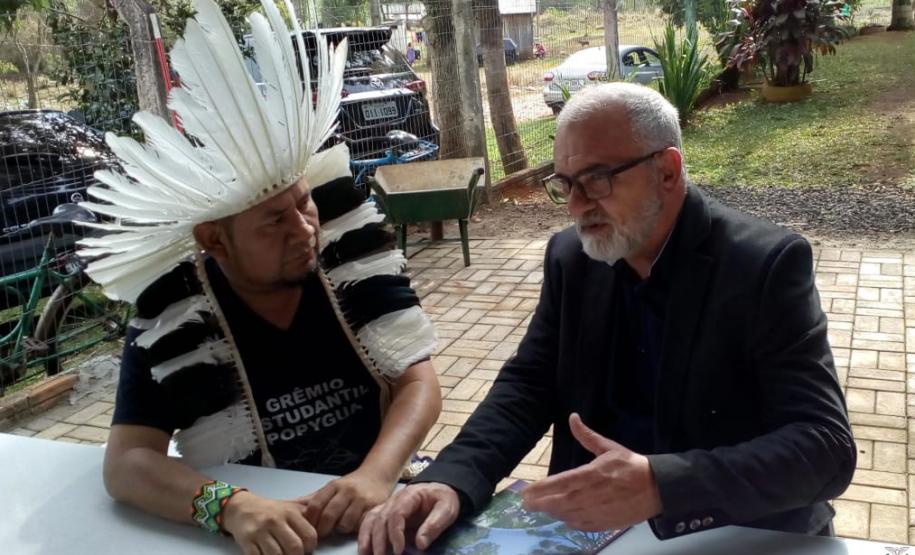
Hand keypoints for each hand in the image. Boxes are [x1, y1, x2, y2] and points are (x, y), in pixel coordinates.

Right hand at [221, 491, 316, 554]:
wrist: (242, 508)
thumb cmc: (271, 511)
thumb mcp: (292, 506)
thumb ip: (311, 510)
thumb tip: (332, 515)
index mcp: (290, 513)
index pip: (310, 535)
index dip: (311, 547)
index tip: (306, 549)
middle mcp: (275, 520)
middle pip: (294, 547)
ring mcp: (260, 531)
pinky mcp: (247, 542)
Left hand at [303, 468, 396, 536]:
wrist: (377, 476)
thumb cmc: (352, 485)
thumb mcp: (333, 487)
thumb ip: (316, 498)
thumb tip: (293, 507)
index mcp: (334, 486)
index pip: (315, 505)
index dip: (310, 520)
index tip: (309, 526)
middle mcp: (347, 491)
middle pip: (328, 516)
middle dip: (323, 529)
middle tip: (322, 533)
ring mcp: (361, 499)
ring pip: (344, 524)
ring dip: (340, 529)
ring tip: (341, 525)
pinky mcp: (373, 508)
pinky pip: (359, 525)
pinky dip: (354, 528)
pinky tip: (354, 523)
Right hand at [357, 482, 459, 554]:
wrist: (438, 490)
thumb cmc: (442, 499)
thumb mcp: (446, 509)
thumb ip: (434, 524)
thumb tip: (420, 544)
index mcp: (409, 496)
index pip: (397, 513)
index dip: (395, 533)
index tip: (399, 550)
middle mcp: (394, 501)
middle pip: (381, 519)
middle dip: (379, 540)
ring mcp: (387, 507)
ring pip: (371, 520)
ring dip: (366, 538)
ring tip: (365, 554)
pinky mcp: (385, 514)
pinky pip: (369, 522)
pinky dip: (364, 535)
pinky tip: (364, 549)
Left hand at [521, 413, 661, 530]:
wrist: (657, 488)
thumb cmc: (631, 465)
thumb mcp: (609, 447)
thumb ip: (587, 436)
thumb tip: (572, 417)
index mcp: (592, 474)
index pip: (561, 483)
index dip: (541, 489)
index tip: (526, 491)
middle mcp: (593, 495)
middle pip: (560, 502)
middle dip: (540, 503)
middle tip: (525, 504)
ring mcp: (599, 511)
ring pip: (568, 515)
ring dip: (552, 512)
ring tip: (540, 508)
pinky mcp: (606, 523)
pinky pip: (582, 525)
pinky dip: (569, 522)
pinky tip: (562, 517)